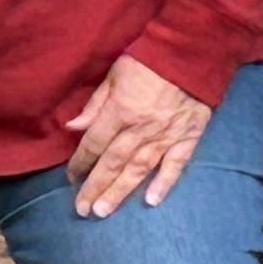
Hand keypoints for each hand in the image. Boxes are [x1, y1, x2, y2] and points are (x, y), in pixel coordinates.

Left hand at [64, 54, 208, 216]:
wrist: (192, 52)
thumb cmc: (149, 59)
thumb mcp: (114, 74)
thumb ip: (95, 104)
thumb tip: (73, 127)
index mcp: (121, 111)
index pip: (94, 144)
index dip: (80, 163)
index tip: (70, 178)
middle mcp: (141, 128)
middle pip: (113, 163)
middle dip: (95, 187)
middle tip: (81, 210)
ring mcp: (167, 135)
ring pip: (139, 169)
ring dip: (120, 192)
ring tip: (104, 211)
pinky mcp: (189, 137)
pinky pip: (176, 165)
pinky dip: (164, 184)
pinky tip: (151, 201)